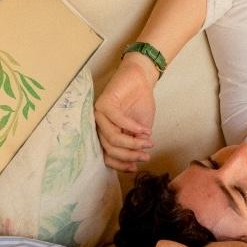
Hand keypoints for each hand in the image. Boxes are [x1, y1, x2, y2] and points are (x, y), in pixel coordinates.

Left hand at [94, 54, 156, 171]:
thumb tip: (138, 157)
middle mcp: (100, 127)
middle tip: (146, 156)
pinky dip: (132, 127)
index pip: (108, 156)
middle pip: (110, 149)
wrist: (141, 80)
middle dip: (130, 155)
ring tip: (147, 142)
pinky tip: (144, 130)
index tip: (136, 167)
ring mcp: (100, 116)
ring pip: (112, 138)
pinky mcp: (103, 104)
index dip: (121, 165)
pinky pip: (117, 121)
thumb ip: (137, 143)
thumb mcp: (142, 130)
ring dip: (132, 143)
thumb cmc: (140, 103)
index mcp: (108, 134)